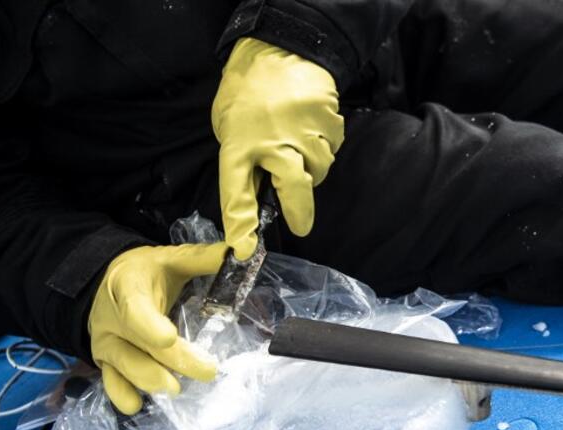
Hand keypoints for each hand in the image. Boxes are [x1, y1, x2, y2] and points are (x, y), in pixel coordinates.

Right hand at [88, 243, 225, 414]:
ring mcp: (106, 342)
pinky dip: (122, 395)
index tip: (169, 339)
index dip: (150, 325)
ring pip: (124, 367)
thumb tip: (242, 252)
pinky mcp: (103, 361)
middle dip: (174, 361)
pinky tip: (138, 404)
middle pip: (141, 344)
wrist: (104, 283)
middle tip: (207, 371)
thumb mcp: (171, 259)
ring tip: (177, 388)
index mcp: (128, 287)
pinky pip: (110, 382)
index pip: (136, 308)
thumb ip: (203, 258)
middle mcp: (112, 318)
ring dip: (150, 380)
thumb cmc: (146, 272)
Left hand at [212, 38, 343, 258]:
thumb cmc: (248, 91)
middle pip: (294, 188)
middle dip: (299, 212)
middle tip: (301, 224)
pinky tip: (311, 129)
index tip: (244, 249)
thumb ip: (244, 160)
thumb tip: (260, 193)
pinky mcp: (329, 121)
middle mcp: (272, 141)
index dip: (240, 226)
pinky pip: (332, 147)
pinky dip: (325, 145)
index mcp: (239, 144)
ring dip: (312, 168)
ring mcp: (304, 131)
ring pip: (319, 169)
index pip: (235, 193)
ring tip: (299, 147)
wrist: (281, 47)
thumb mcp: (231, 127)